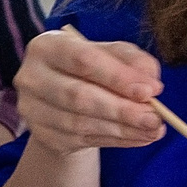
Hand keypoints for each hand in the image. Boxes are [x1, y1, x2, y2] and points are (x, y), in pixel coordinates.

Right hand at [14, 28, 165, 157]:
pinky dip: (116, 140)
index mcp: (46, 46)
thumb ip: (132, 60)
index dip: (117, 76)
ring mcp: (32, 110)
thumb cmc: (89, 70)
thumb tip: (151, 81)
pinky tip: (139, 137)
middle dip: (121, 109)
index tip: (150, 90)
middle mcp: (31, 77)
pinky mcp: (42, 135)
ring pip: (81, 123)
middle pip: (78, 96)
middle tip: (155, 117)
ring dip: (122, 128)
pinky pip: (82, 141)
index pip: (82, 60)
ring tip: (153, 129)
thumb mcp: (110, 55)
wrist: (60, 100)